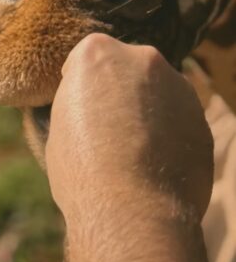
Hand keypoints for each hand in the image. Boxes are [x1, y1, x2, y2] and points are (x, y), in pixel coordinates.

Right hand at [46, 33, 213, 224]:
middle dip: (121, 93)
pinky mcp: (202, 122)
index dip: (81, 88)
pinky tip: (155, 168)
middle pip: (129, 70)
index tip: (80, 113)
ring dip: (149, 114)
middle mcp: (144, 59)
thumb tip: (92, 113)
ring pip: (160, 95)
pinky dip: (170, 139)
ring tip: (133, 156)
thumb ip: (81, 104)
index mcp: (98, 52)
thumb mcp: (59, 126)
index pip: (88, 59)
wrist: (132, 210)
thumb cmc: (83, 169)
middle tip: (108, 131)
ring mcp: (179, 89)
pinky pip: (180, 124)